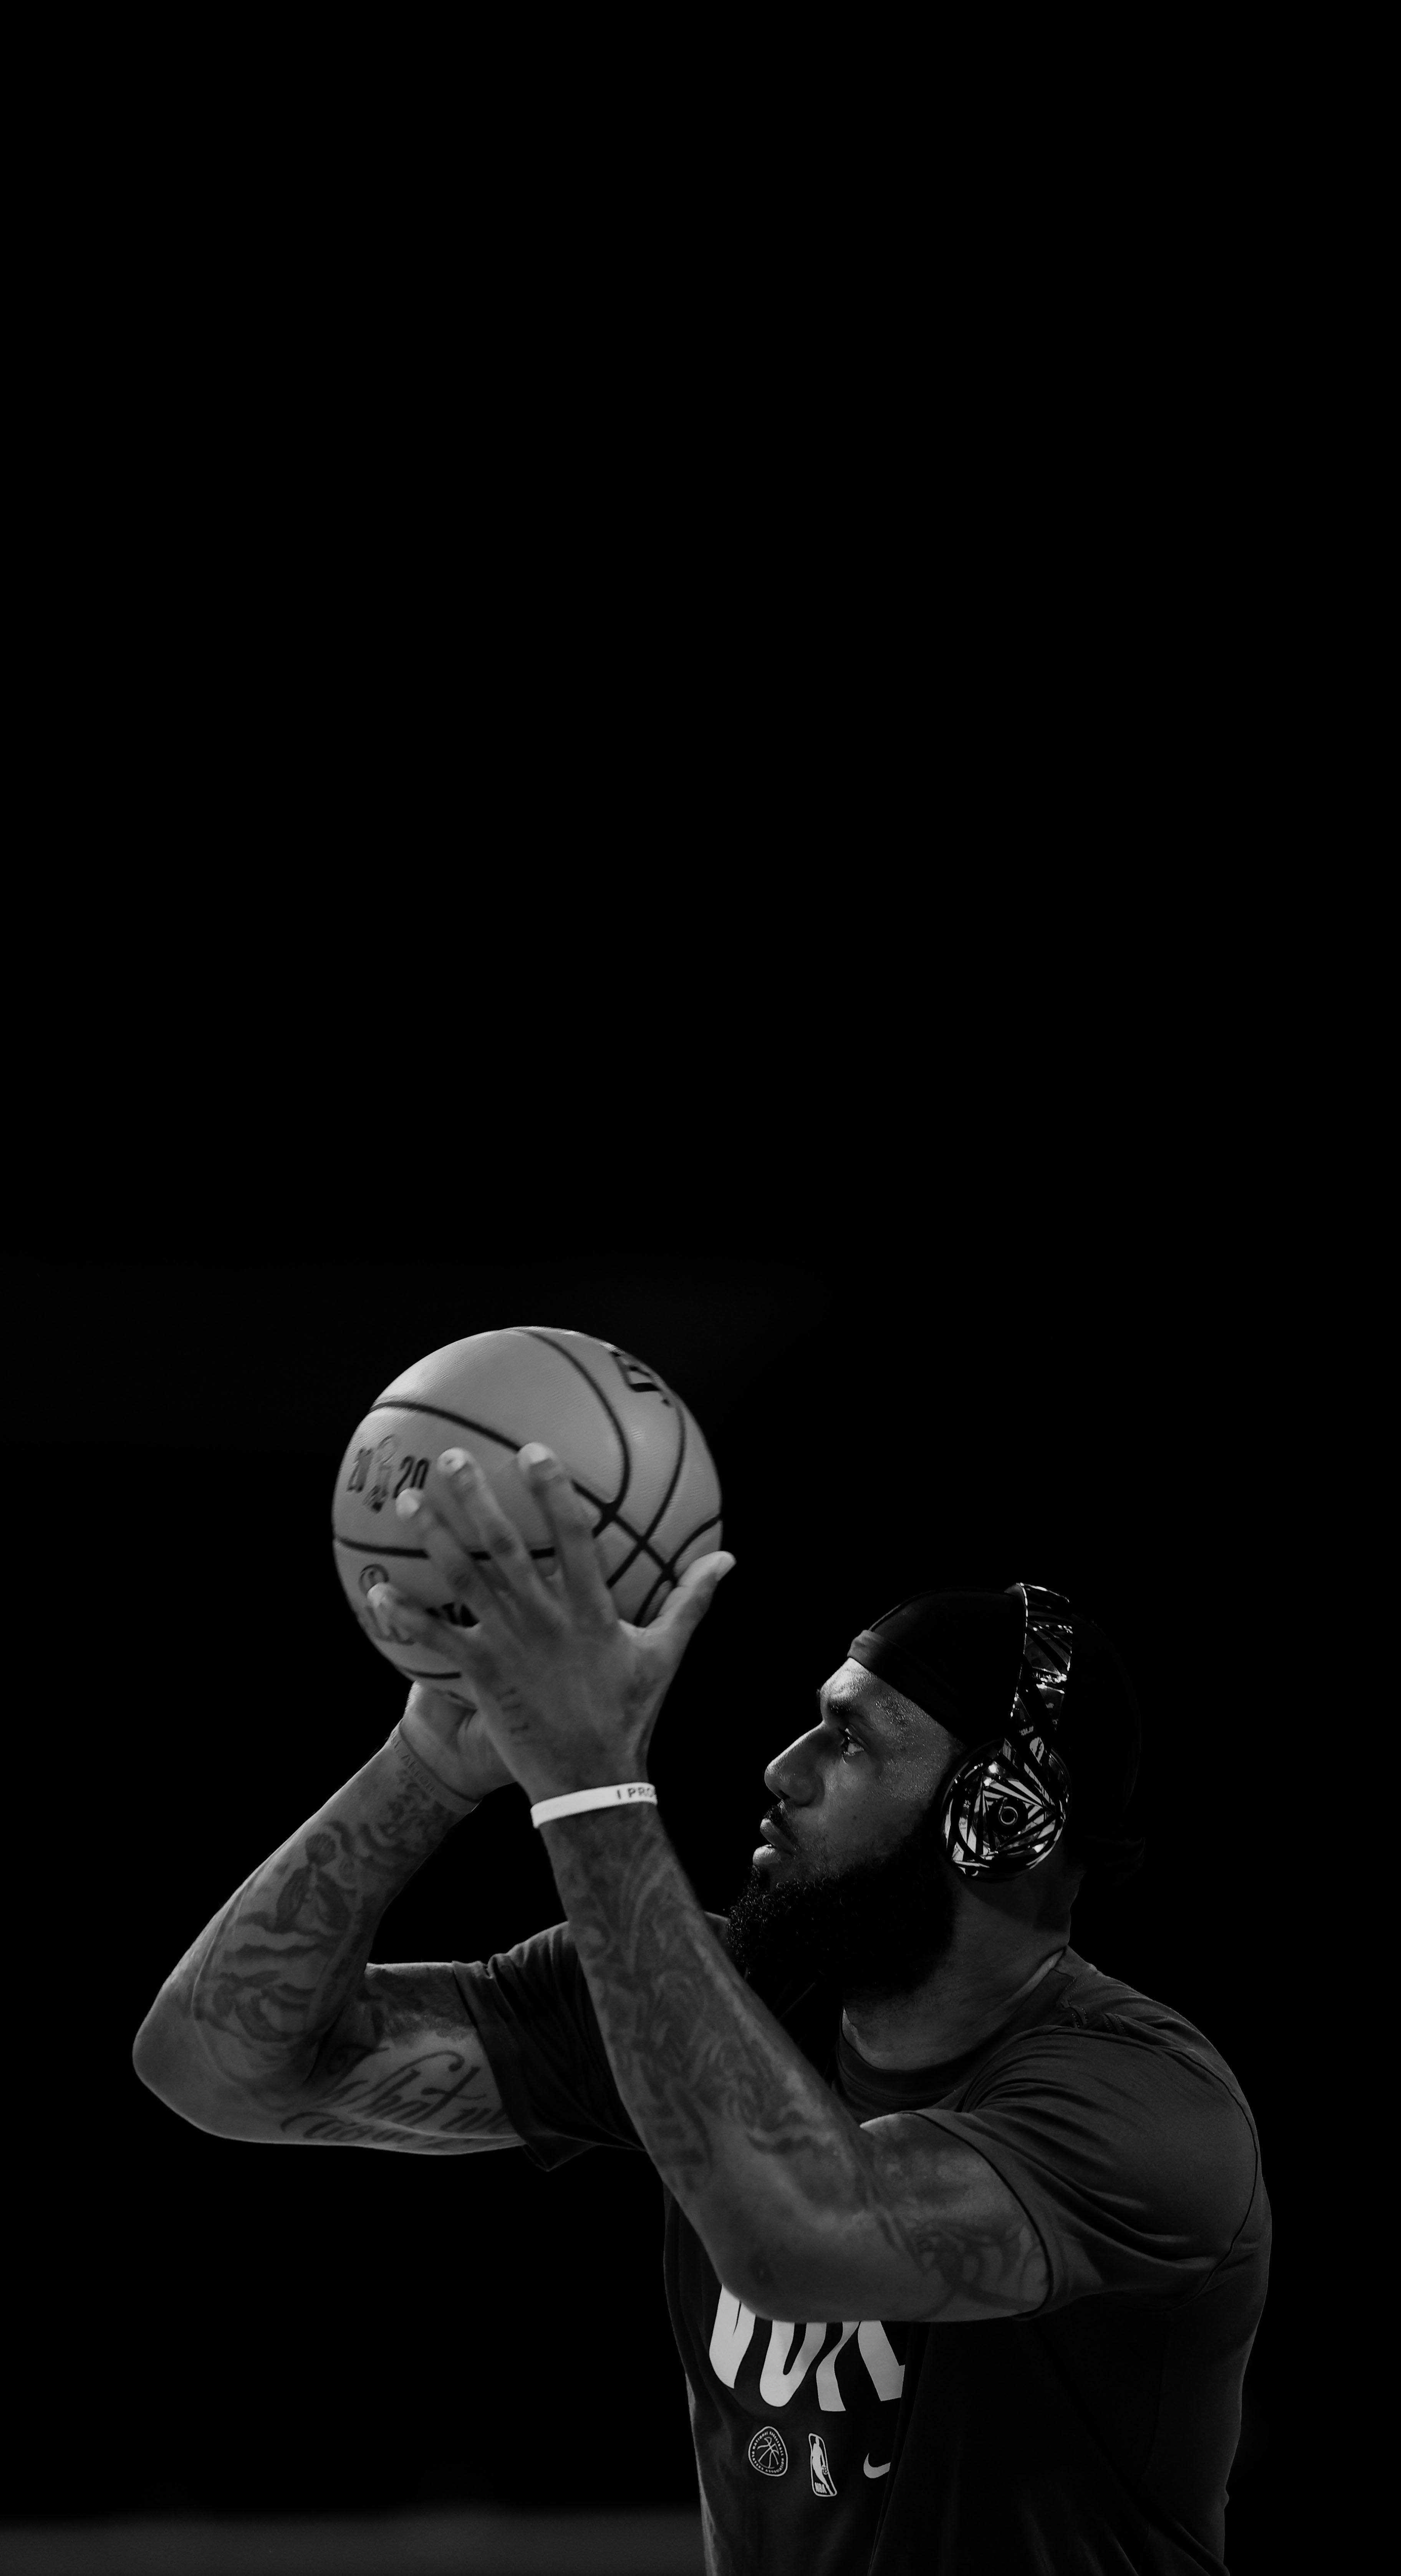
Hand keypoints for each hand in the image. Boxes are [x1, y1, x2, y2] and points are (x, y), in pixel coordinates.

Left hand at [368, 1442, 734, 1804]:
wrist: (590, 1780)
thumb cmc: (629, 1713)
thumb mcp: (665, 1654)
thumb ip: (691, 1602)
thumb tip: (728, 1559)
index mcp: (589, 1609)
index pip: (570, 1537)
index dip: (552, 1491)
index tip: (533, 1451)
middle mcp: (543, 1619)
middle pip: (502, 1545)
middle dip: (475, 1497)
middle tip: (452, 1458)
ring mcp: (507, 1644)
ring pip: (462, 1580)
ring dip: (433, 1537)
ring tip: (408, 1500)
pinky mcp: (479, 1672)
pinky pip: (433, 1638)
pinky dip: (402, 1613)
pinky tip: (372, 1590)